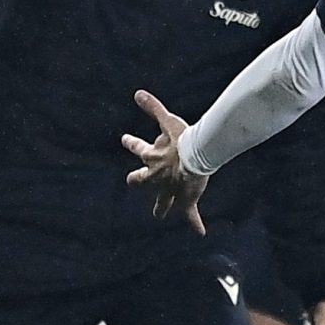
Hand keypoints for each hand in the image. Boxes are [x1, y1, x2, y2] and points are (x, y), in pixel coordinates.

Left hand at [121, 90, 209, 234]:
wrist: (196, 156)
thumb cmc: (183, 138)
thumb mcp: (167, 120)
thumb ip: (153, 107)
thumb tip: (137, 92)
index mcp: (151, 157)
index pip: (137, 147)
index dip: (131, 143)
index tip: (125, 139)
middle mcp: (156, 176)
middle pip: (141, 179)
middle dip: (137, 179)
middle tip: (133, 180)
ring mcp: (170, 189)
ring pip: (162, 201)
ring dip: (161, 207)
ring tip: (158, 214)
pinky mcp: (185, 199)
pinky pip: (189, 214)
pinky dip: (195, 222)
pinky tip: (200, 233)